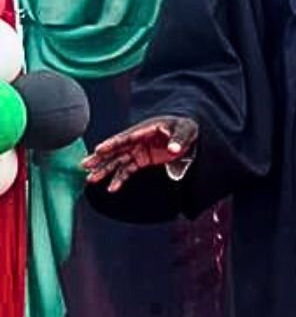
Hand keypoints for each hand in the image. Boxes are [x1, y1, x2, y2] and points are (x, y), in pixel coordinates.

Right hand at [82, 116, 198, 192]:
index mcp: (145, 129)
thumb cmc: (186, 128)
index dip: (112, 143)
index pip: (126, 137)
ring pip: (118, 161)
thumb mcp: (186, 131)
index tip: (98, 149)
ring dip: (105, 169)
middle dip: (100, 158)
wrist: (188, 134)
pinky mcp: (141, 160)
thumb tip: (174, 149)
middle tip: (85, 165)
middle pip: (116, 149)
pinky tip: (111, 188)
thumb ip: (179, 140)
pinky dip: (119, 178)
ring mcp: (138, 150)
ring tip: (91, 179)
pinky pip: (127, 170)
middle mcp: (137, 140)